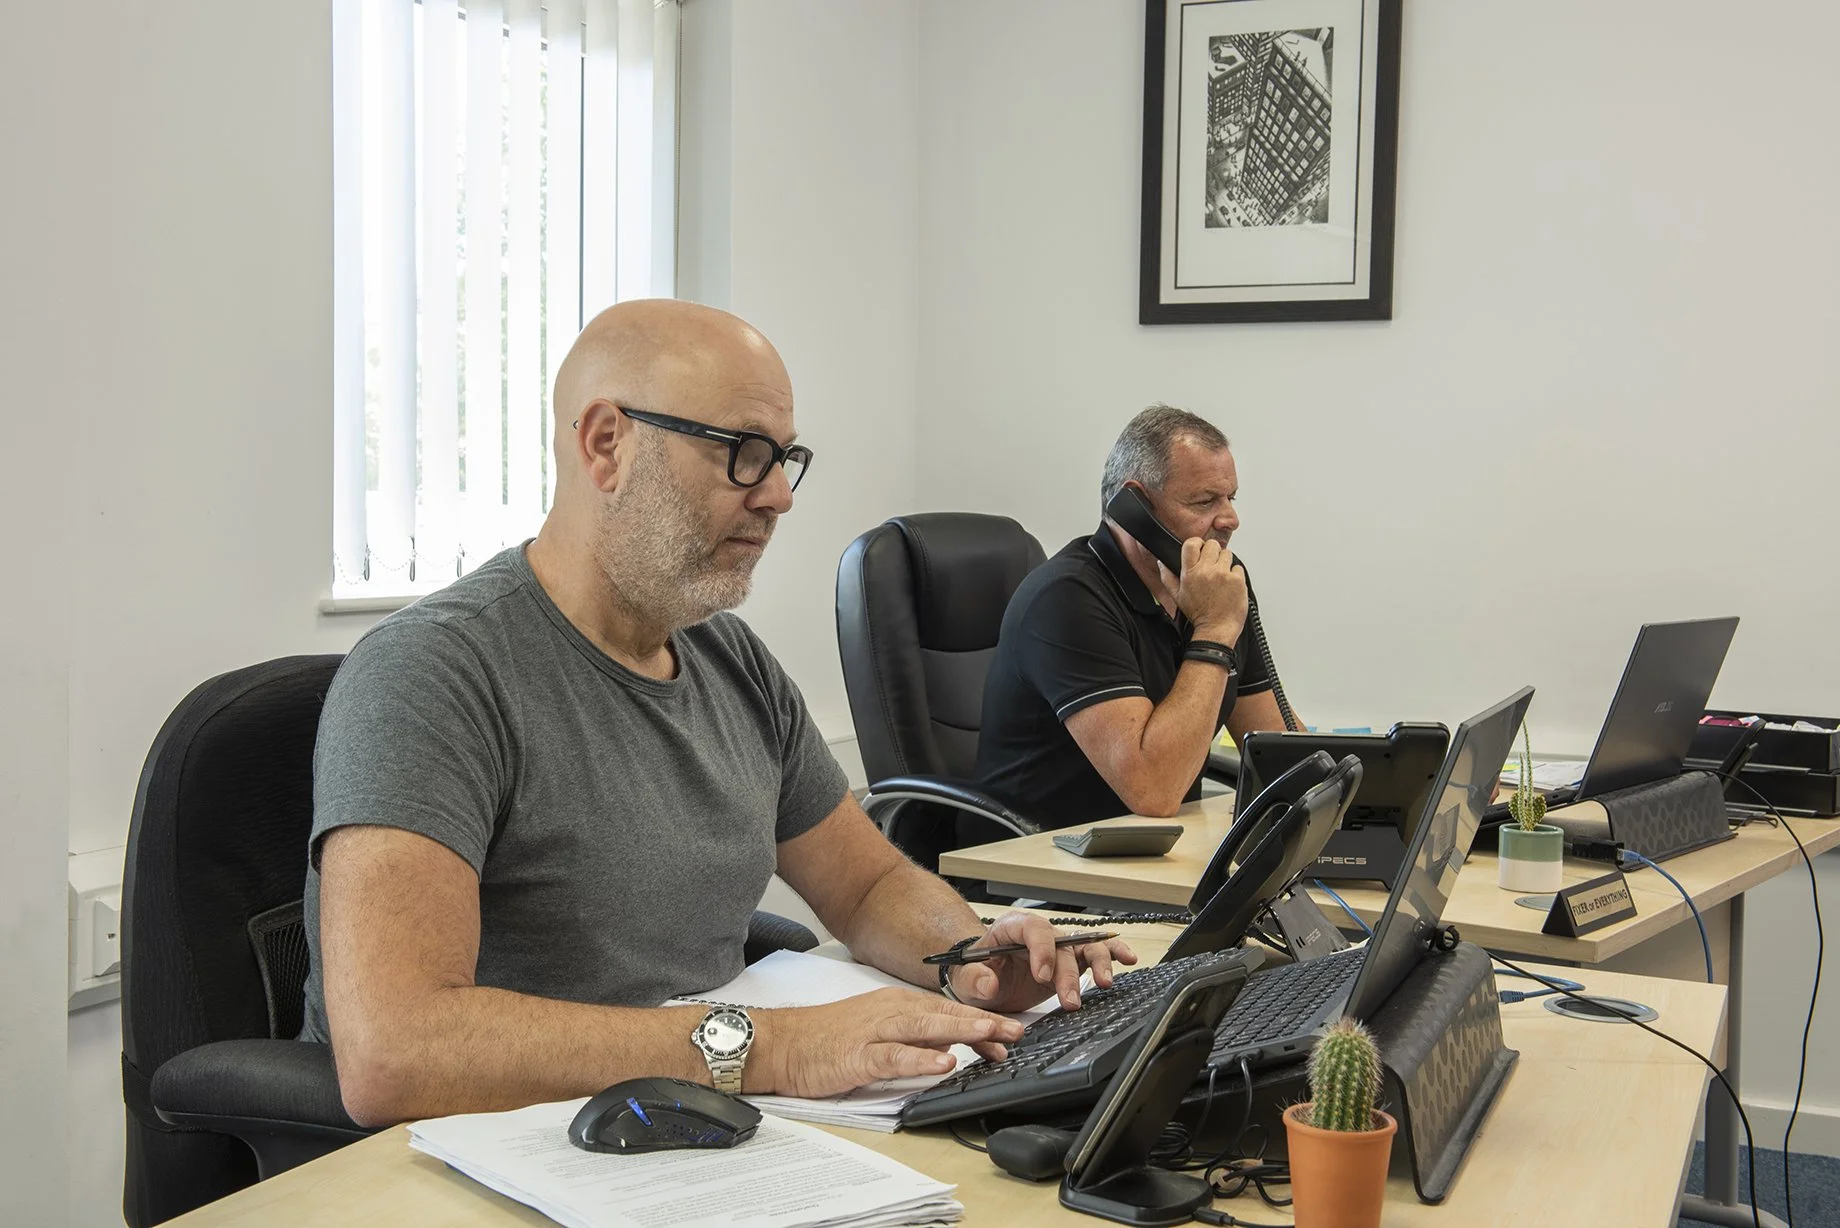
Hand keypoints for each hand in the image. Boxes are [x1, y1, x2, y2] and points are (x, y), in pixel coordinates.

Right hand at [752, 989, 1024, 1098]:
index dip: (980, 1021)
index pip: (947, 1011)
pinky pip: (894, 1056)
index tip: (1010, 1033)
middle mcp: (889, 1011)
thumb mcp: (877, 1031)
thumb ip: (913, 1037)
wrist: (781, 1042)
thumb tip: (949, 1046)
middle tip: (1017, 1030)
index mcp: (896, 1005)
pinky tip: (943, 1064)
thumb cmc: (826, 1038)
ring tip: (992, 1035)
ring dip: (961, 1030)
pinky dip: (920, 1059)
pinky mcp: (857, 1055)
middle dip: (983, 1021)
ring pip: (924, 1028)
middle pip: (944, 1014)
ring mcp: (873, 1032)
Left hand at [945, 910, 1138, 1013]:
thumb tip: (990, 983)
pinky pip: (1095, 954)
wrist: (982, 978)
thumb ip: (974, 979)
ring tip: (1104, 983)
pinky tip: (1128, 959)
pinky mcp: (1071, 963)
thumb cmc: (974, 971)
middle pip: (1062, 944)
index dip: (1041, 950)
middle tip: (1069, 1000)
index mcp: (1013, 929)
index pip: (1033, 930)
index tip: (1041, 975)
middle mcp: (1041, 935)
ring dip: (1098, 963)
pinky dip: (1113, 954)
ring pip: (1085, 946)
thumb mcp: (965, 977)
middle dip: (1068, 973)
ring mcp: (1059, 948)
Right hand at [1156, 537, 1246, 645]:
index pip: (1191, 543)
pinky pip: (1238, 568)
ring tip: (1221, 578)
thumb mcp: (1177, 597)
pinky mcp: (1237, 580)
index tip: (1200, 549)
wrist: (1216, 629)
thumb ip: (1167, 578)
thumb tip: (1161, 564)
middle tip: (1213, 565)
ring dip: (1225, 563)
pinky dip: (1235, 575)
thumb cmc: (1199, 615)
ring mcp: (1223, 574)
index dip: (1197, 543)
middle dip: (1213, 553)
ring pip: (1227, 554)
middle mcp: (1206, 571)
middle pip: (1212, 544)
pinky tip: (1230, 586)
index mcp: (1190, 573)